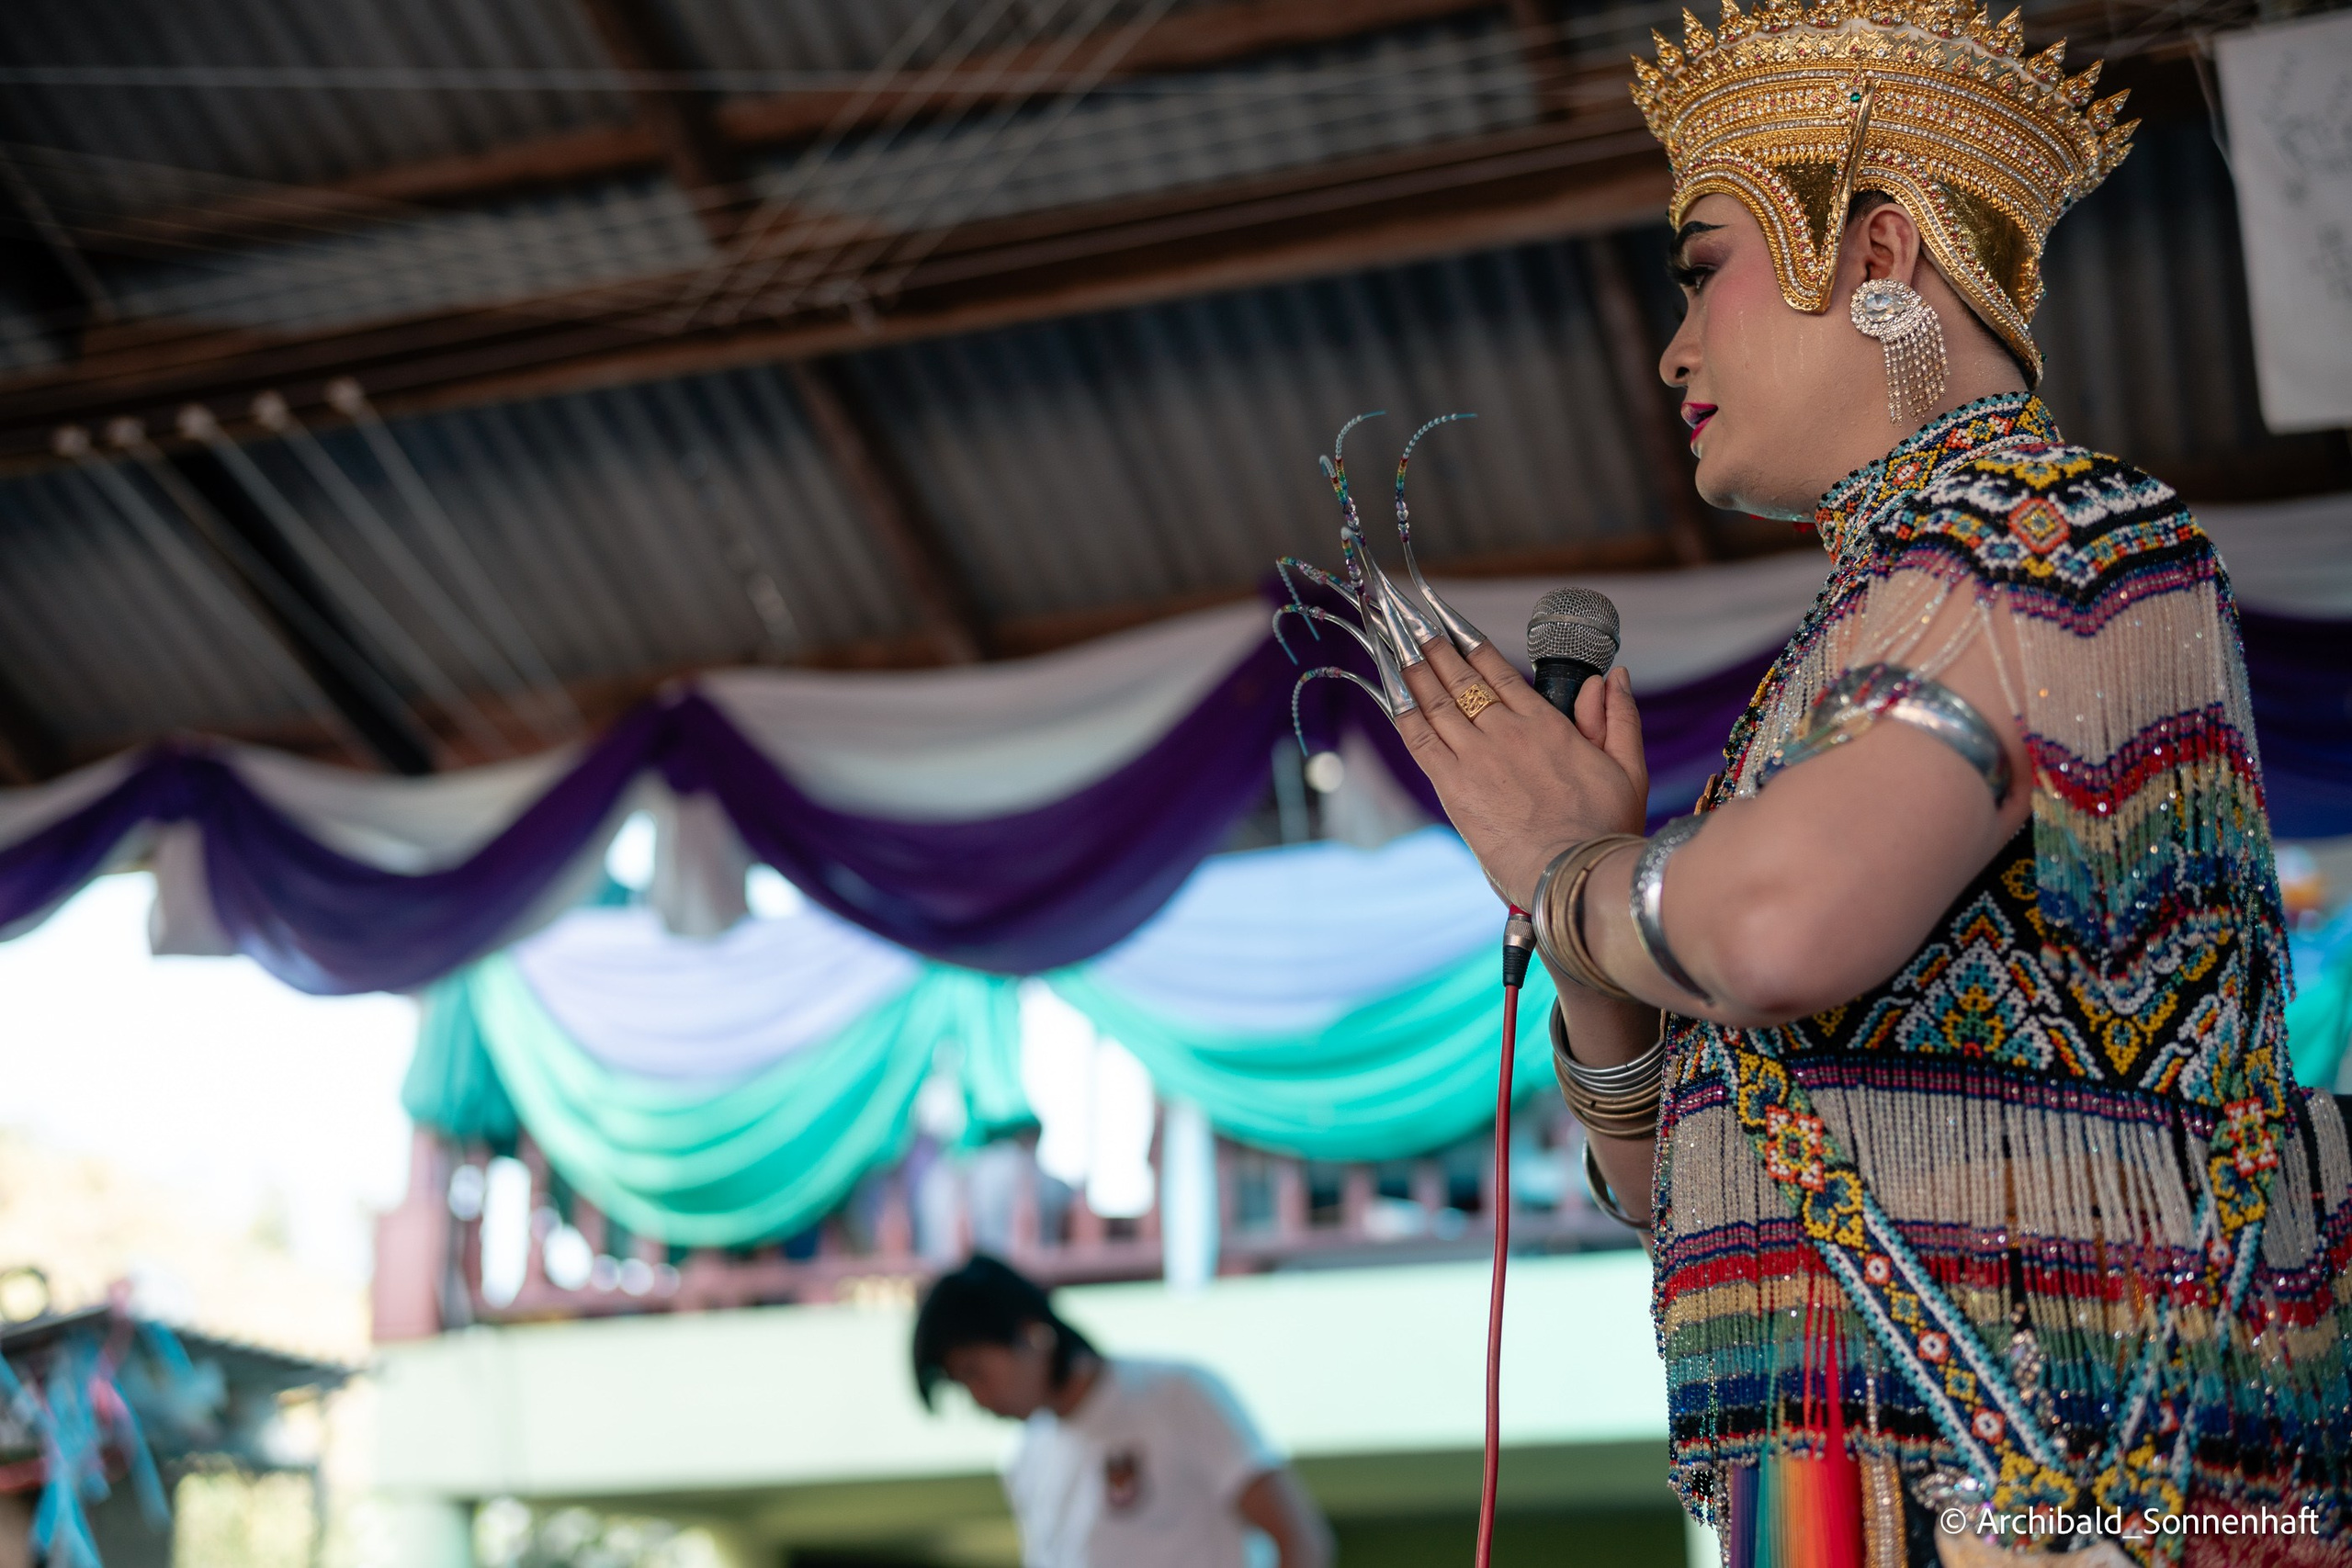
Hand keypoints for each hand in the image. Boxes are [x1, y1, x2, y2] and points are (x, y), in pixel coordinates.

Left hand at [1391, 635, 1648, 908]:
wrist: (1576, 875)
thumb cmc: (1606, 829)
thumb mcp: (1629, 767)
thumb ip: (1618, 717)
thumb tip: (1615, 676)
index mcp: (1545, 724)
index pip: (1500, 673)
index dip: (1472, 646)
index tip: (1452, 628)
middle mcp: (1506, 732)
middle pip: (1462, 680)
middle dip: (1436, 649)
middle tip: (1415, 626)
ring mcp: (1477, 758)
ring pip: (1438, 703)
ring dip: (1416, 672)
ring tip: (1399, 648)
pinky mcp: (1454, 788)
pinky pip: (1421, 741)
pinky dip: (1404, 713)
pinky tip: (1393, 693)